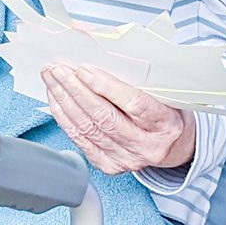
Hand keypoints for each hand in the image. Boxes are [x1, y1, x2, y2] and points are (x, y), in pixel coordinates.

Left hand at [42, 65, 195, 174]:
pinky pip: (79, 140)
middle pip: (103, 117)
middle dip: (75, 90)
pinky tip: (56, 101)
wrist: (173, 146)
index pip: (134, 103)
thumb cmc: (166, 113)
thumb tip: (100, 59)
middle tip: (58, 69)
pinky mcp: (109, 165)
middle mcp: (146, 145)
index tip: (84, 70)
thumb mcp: (164, 94)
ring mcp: (126, 159)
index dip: (106, 86)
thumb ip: (138, 81)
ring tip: (52, 80)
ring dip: (64, 101)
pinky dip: (64, 118)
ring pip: (87, 128)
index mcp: (166, 124)